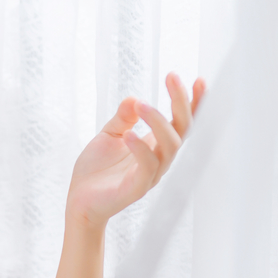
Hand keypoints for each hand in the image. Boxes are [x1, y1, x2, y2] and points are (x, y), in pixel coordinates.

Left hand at [66, 73, 205, 231]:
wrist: (78, 201)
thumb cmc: (96, 171)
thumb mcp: (108, 136)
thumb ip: (122, 118)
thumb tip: (133, 99)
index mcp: (156, 146)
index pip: (182, 122)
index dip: (194, 103)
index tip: (199, 79)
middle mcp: (159, 159)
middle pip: (183, 129)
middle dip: (181, 102)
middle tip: (172, 77)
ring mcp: (150, 175)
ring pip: (170, 147)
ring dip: (159, 122)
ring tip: (143, 105)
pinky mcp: (136, 189)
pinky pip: (147, 167)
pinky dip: (141, 149)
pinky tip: (129, 135)